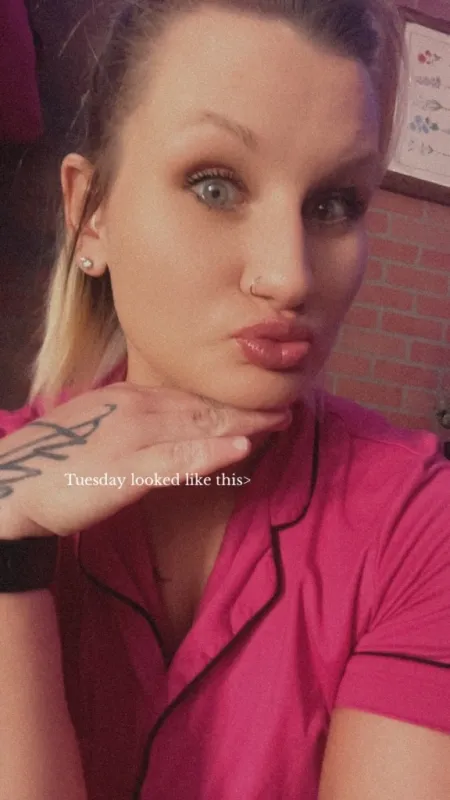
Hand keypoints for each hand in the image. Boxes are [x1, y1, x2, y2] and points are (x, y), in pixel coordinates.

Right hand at [0, 382, 290, 538]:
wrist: (11, 486)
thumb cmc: (56, 461)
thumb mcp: (99, 428)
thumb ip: (136, 422)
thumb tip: (170, 423)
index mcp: (129, 399)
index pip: (190, 397)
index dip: (229, 400)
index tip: (262, 400)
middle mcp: (134, 410)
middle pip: (202, 409)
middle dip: (247, 409)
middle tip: (288, 406)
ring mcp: (131, 438)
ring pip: (197, 428)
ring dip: (242, 425)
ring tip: (280, 421)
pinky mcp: (125, 472)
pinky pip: (176, 461)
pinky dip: (210, 454)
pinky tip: (241, 450)